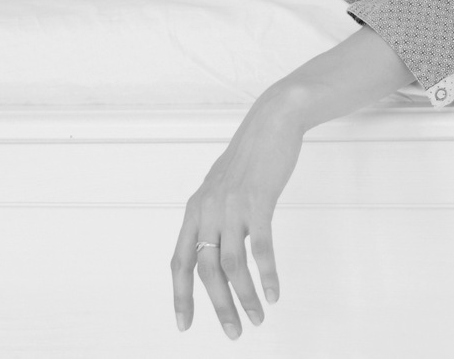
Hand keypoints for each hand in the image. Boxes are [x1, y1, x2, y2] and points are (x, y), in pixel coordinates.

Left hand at [170, 90, 304, 338]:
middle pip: (205, 270)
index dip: (180, 296)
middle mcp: (208, 210)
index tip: (184, 325)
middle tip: (233, 332)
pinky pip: (261, 247)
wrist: (272, 121)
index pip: (179, 261)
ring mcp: (232, 206)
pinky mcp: (258, 202)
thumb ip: (214, 214)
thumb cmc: (250, 156)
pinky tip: (274, 292)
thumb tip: (212, 246)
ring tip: (257, 318)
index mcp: (195, 210)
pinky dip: (267, 274)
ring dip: (245, 297)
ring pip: (232, 264)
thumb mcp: (221, 186)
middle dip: (218, 306)